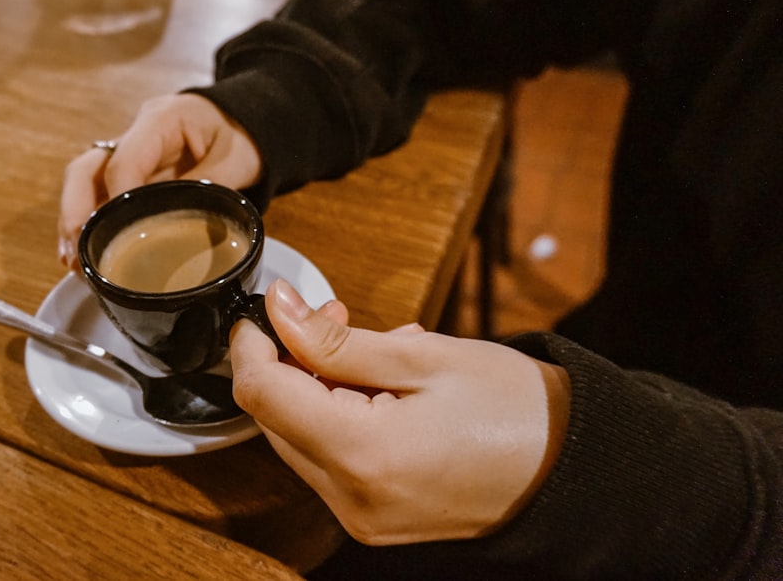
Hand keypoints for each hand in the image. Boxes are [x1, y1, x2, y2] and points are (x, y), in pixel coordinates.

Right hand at [57, 93, 262, 267]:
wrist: (244, 121)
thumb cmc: (241, 134)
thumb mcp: (236, 159)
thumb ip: (210, 188)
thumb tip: (186, 228)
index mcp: (160, 121)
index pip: (124, 161)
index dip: (116, 199)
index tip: (118, 235)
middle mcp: (136, 136)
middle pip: (87, 169)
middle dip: (76, 212)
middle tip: (76, 255)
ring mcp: (129, 155)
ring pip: (86, 184)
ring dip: (75, 222)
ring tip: (74, 264)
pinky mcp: (131, 176)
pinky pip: (101, 197)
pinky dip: (90, 225)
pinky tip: (84, 257)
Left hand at [230, 280, 570, 545]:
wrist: (574, 470)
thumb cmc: (515, 408)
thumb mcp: (421, 355)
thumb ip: (334, 339)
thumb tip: (278, 310)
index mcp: (364, 457)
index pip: (263, 395)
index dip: (253, 344)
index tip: (269, 309)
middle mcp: (353, 501)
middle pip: (276, 420)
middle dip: (292, 361)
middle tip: (334, 316)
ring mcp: (362, 518)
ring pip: (301, 438)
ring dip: (318, 387)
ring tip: (374, 350)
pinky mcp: (374, 519)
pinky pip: (332, 460)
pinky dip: (341, 417)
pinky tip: (382, 388)